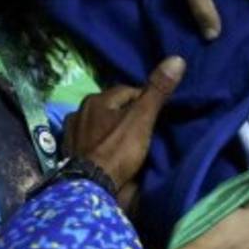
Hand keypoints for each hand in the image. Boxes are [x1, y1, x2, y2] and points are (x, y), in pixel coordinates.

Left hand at [62, 56, 185, 189]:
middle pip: (113, 108)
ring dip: (114, 131)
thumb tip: (177, 58)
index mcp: (96, 99)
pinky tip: (112, 156)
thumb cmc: (117, 150)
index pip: (128, 91)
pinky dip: (103, 146)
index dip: (145, 101)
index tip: (158, 115)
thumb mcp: (142, 118)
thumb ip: (157, 91)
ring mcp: (72, 135)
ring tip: (131, 145)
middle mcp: (79, 112)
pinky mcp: (70, 155)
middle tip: (147, 131)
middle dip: (128, 116)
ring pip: (101, 126)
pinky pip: (93, 143)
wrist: (90, 189)